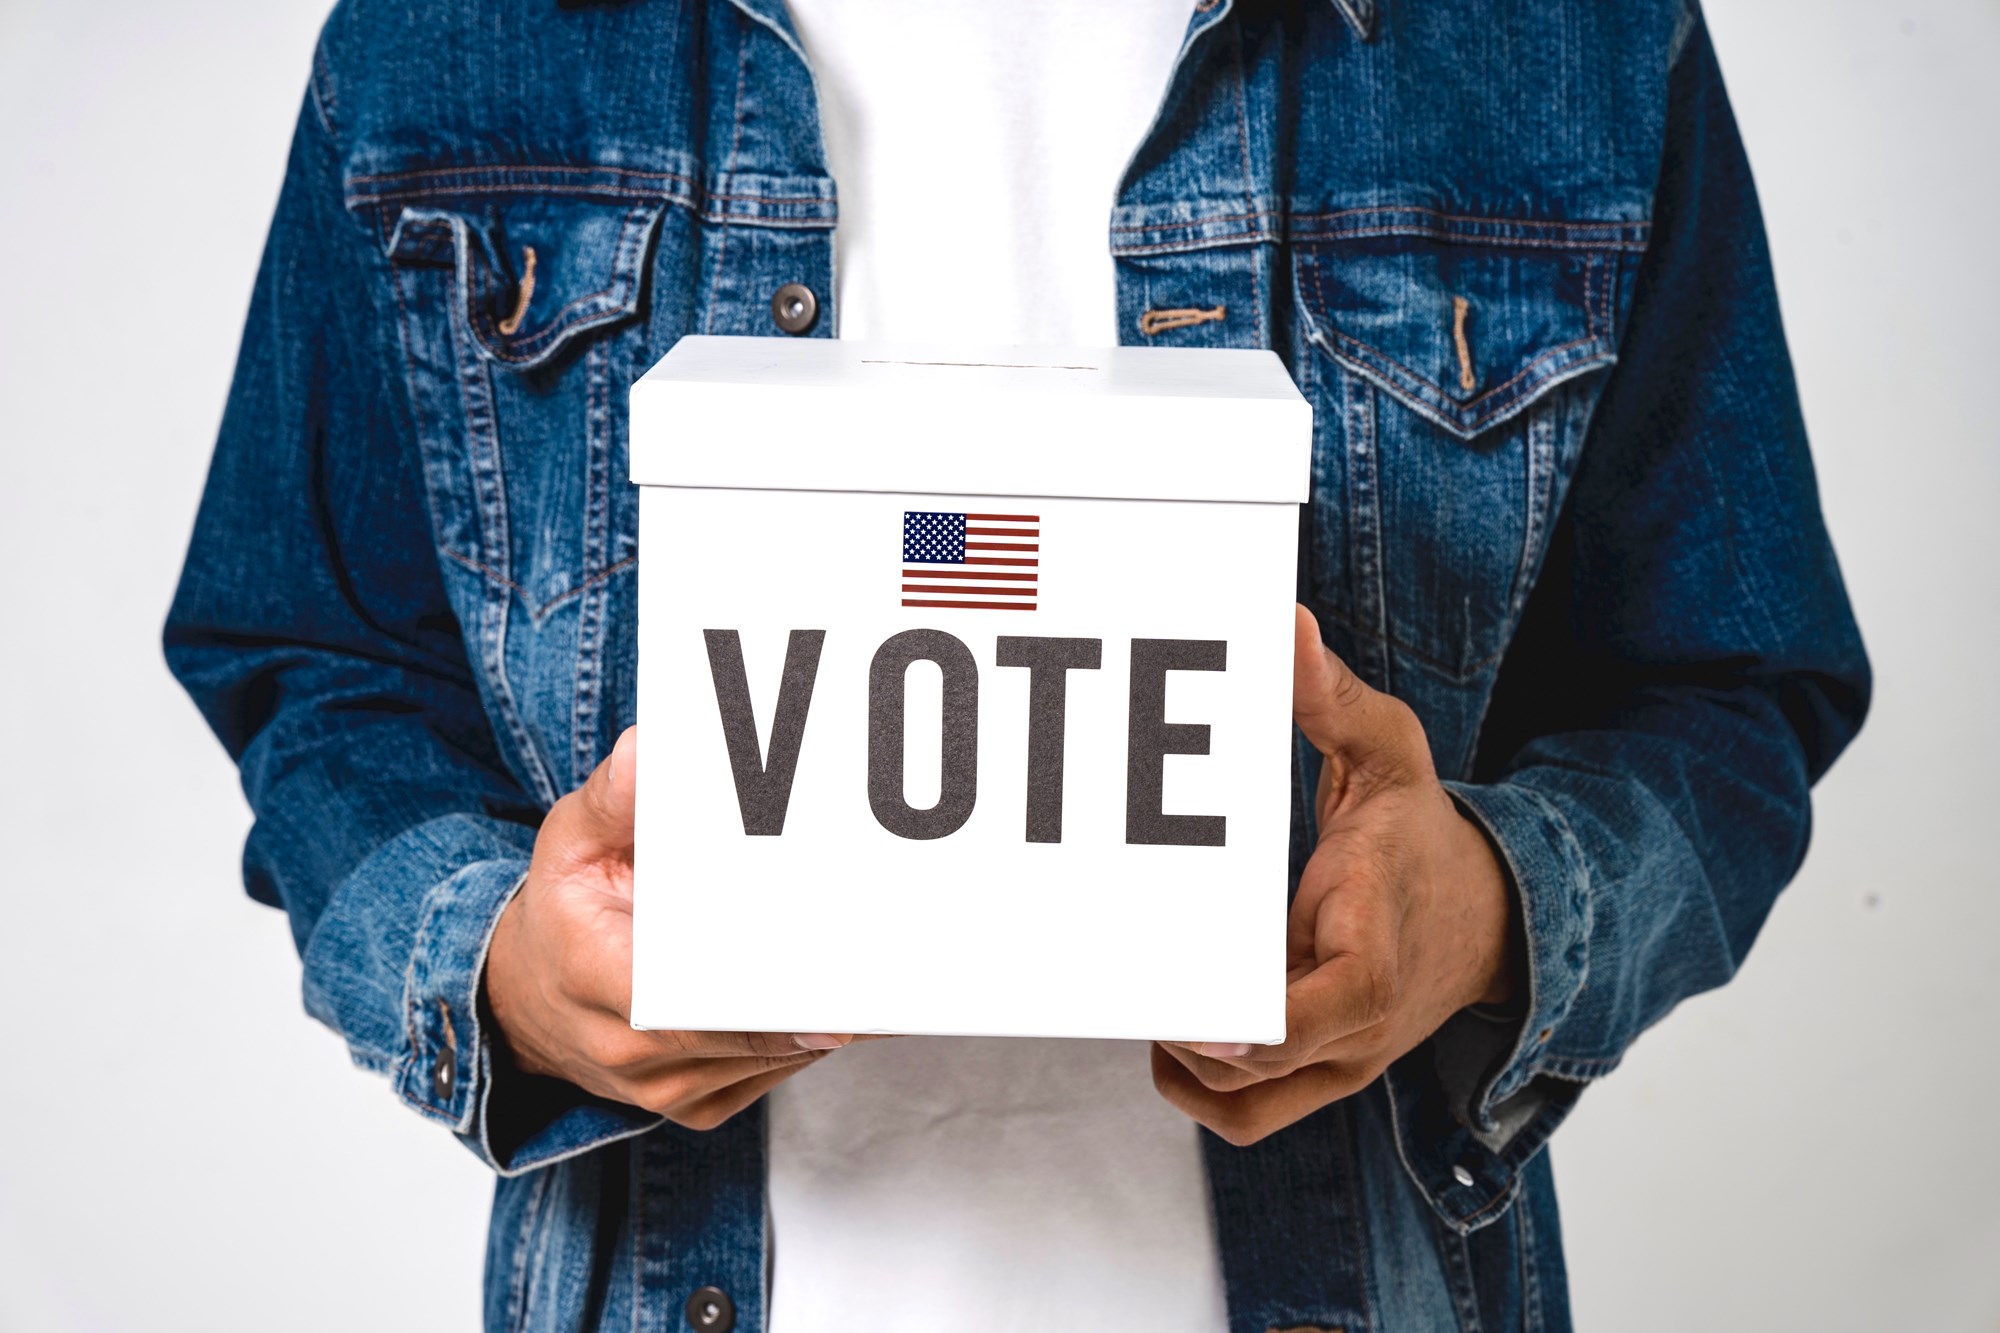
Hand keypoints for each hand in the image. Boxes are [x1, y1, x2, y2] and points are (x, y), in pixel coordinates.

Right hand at [484, 726, 857, 1129]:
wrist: (527, 1001)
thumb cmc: (563, 915)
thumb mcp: (570, 843)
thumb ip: (614, 799)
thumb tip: (647, 753)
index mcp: (600, 982)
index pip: (697, 1003)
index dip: (771, 1002)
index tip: (832, 981)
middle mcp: (635, 1055)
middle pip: (757, 1035)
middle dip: (824, 998)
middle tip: (892, 959)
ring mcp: (671, 1092)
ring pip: (780, 1056)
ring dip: (830, 1016)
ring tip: (884, 966)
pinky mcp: (704, 1105)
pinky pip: (779, 1071)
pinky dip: (812, 1033)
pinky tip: (840, 990)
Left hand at [1152, 605, 1517, 1145]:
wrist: (1490, 915)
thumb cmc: (1423, 835)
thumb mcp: (1391, 751)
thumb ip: (1332, 696)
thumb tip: (1286, 626)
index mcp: (1377, 948)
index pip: (1332, 1005)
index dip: (1256, 1021)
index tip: (1191, 1011)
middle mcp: (1360, 1023)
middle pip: (1264, 1069)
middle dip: (1186, 1036)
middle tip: (1130, 974)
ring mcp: (1341, 1059)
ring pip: (1247, 1108)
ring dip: (1185, 1069)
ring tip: (1147, 997)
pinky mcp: (1320, 1073)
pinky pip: (1249, 1113)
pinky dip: (1201, 1086)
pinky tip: (1169, 1025)